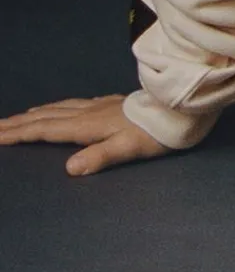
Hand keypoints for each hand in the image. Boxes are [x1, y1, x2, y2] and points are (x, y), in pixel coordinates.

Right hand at [0, 94, 170, 175]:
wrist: (179, 108)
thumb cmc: (156, 133)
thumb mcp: (129, 149)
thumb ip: (100, 157)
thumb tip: (70, 168)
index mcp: (88, 126)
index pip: (46, 130)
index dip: (20, 133)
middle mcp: (89, 113)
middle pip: (46, 118)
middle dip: (19, 123)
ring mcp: (99, 106)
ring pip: (59, 109)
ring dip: (36, 114)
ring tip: (20, 118)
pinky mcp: (109, 104)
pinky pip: (73, 105)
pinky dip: (57, 108)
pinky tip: (60, 108)